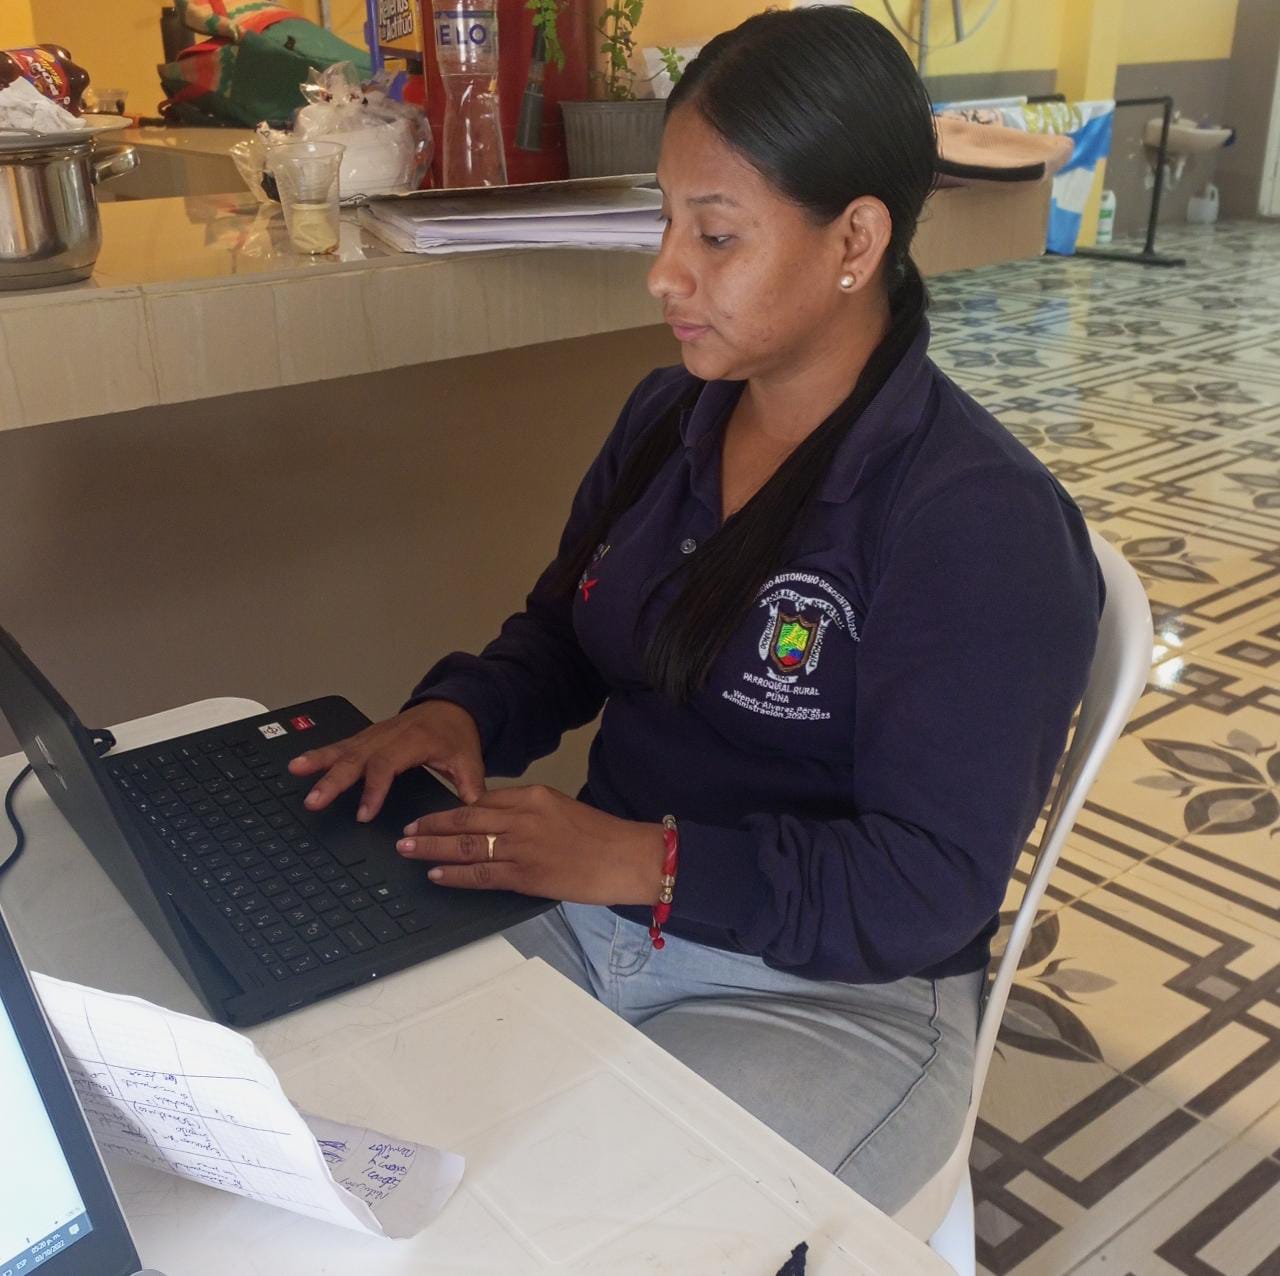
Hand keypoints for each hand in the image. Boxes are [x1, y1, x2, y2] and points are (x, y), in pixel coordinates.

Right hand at [287, 700, 485, 821]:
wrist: (452, 707)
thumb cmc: (457, 735)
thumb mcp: (469, 760)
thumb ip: (470, 787)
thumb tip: (474, 810)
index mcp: (414, 741)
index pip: (388, 765)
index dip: (374, 789)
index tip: (364, 814)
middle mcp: (389, 735)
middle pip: (357, 758)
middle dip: (334, 780)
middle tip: (315, 801)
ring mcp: (375, 734)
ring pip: (344, 748)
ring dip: (318, 761)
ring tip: (295, 771)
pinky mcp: (367, 737)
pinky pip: (341, 745)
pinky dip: (319, 754)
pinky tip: (298, 764)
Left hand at [397, 784, 665, 905]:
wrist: (627, 857)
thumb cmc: (600, 835)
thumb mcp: (560, 808)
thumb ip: (527, 812)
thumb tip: (492, 822)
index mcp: (532, 796)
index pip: (480, 801)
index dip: (449, 810)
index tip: (429, 816)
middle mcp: (522, 817)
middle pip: (464, 820)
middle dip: (430, 827)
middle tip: (404, 832)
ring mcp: (522, 847)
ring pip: (466, 846)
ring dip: (432, 849)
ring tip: (408, 850)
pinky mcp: (527, 876)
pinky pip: (482, 875)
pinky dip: (456, 875)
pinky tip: (436, 874)